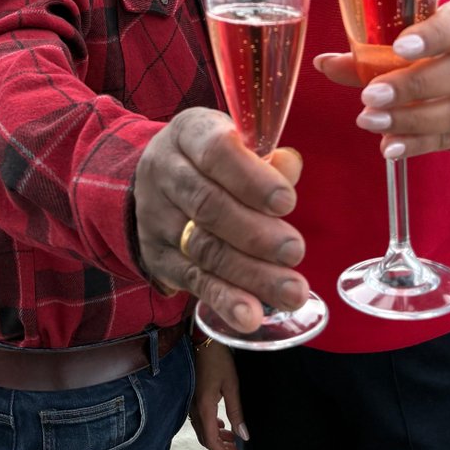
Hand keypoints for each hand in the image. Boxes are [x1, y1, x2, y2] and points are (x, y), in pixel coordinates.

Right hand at [134, 108, 308, 332]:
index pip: (215, 151)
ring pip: (203, 249)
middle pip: (208, 206)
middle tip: (295, 251)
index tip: (287, 202)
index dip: (251, 178)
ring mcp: (156, 217)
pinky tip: (251, 316)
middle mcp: (165, 171)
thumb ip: (266, 157)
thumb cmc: (213, 157)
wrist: (153, 179)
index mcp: (188, 133)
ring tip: (291, 292)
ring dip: (250, 274)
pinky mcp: (157, 256)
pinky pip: (192, 280)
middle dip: (256, 233)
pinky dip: (224, 300)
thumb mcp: (235, 141)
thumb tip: (290, 167)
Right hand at [189, 341, 247, 449]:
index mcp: (204, 408)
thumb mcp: (231, 385)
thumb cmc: (218, 359)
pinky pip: (199, 420)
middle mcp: (194, 409)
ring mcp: (191, 403)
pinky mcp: (192, 397)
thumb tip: (243, 435)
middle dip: (221, 448)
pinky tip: (222, 424)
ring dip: (216, 438)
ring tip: (232, 439)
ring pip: (202, 430)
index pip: (211, 440)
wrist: (202, 340)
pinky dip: (211, 427)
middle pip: (205, 438)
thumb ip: (236, 411)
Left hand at [314, 0, 449, 157]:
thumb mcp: (409, 36)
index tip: (399, 47)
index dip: (433, 35)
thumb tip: (323, 63)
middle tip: (372, 95)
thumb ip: (370, 50)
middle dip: (414, 85)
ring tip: (373, 121)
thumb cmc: (434, 47)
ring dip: (412, 119)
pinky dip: (418, 144)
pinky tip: (390, 146)